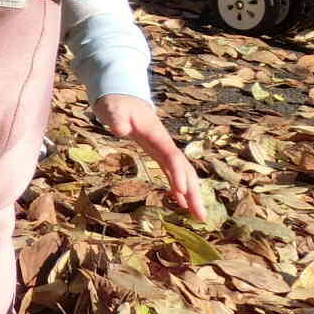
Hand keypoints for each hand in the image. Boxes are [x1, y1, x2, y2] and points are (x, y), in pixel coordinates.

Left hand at [93, 94, 205, 219]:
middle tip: (200, 216)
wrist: (122, 97)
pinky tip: (180, 203)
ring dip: (190, 194)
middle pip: (184, 169)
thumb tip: (120, 129)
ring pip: (182, 173)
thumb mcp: (113, 109)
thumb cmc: (117, 104)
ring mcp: (162, 149)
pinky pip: (172, 173)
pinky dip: (177, 188)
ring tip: (198, 216)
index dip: (178, 173)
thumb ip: (117, 118)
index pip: (172, 157)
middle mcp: (164, 144)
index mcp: (157, 134)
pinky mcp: (157, 153)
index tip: (182, 192)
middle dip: (193, 192)